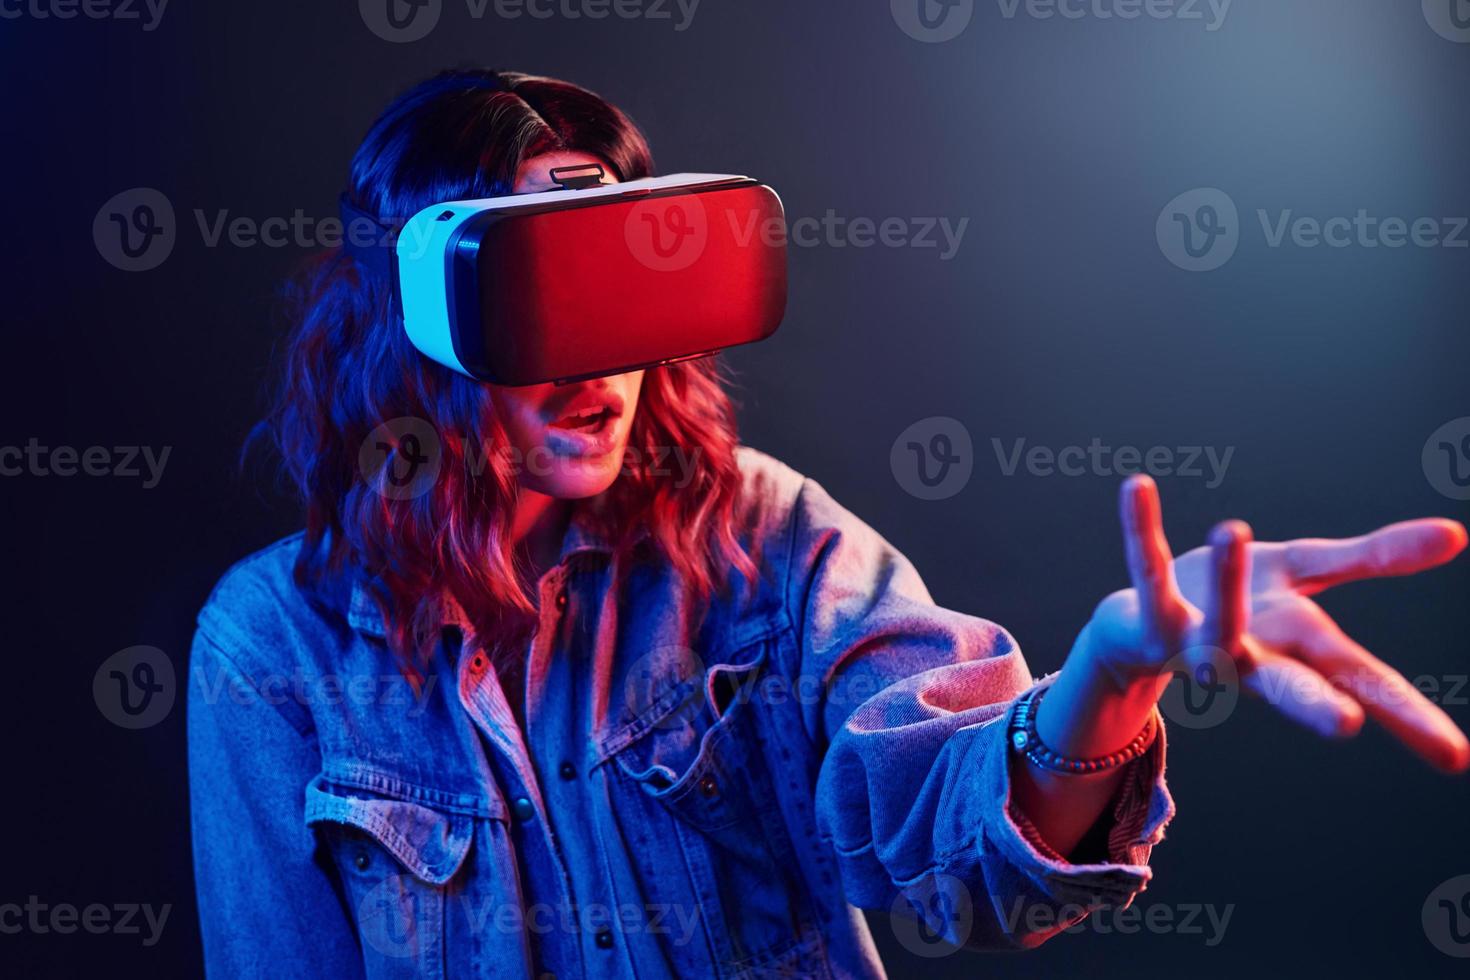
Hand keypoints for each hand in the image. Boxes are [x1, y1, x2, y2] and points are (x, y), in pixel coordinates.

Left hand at [1084, 474, 1469, 771]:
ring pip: (1215, 624)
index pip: (1364, 684)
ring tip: (1233, 527)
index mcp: (1297, 651)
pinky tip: (1138, 486)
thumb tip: (1457, 534)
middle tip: (1344, 725)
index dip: (1410, 718)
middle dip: (1312, 706)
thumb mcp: (1305, 574)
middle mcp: (1250, 658)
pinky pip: (1146, 568)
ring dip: (1226, 581)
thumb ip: (1373, 558)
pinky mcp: (1150, 614)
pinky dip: (1142, 529)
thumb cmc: (1237, 605)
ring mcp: (1195, 643)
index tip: (1457, 757)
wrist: (1137, 627)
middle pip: (1288, 686)